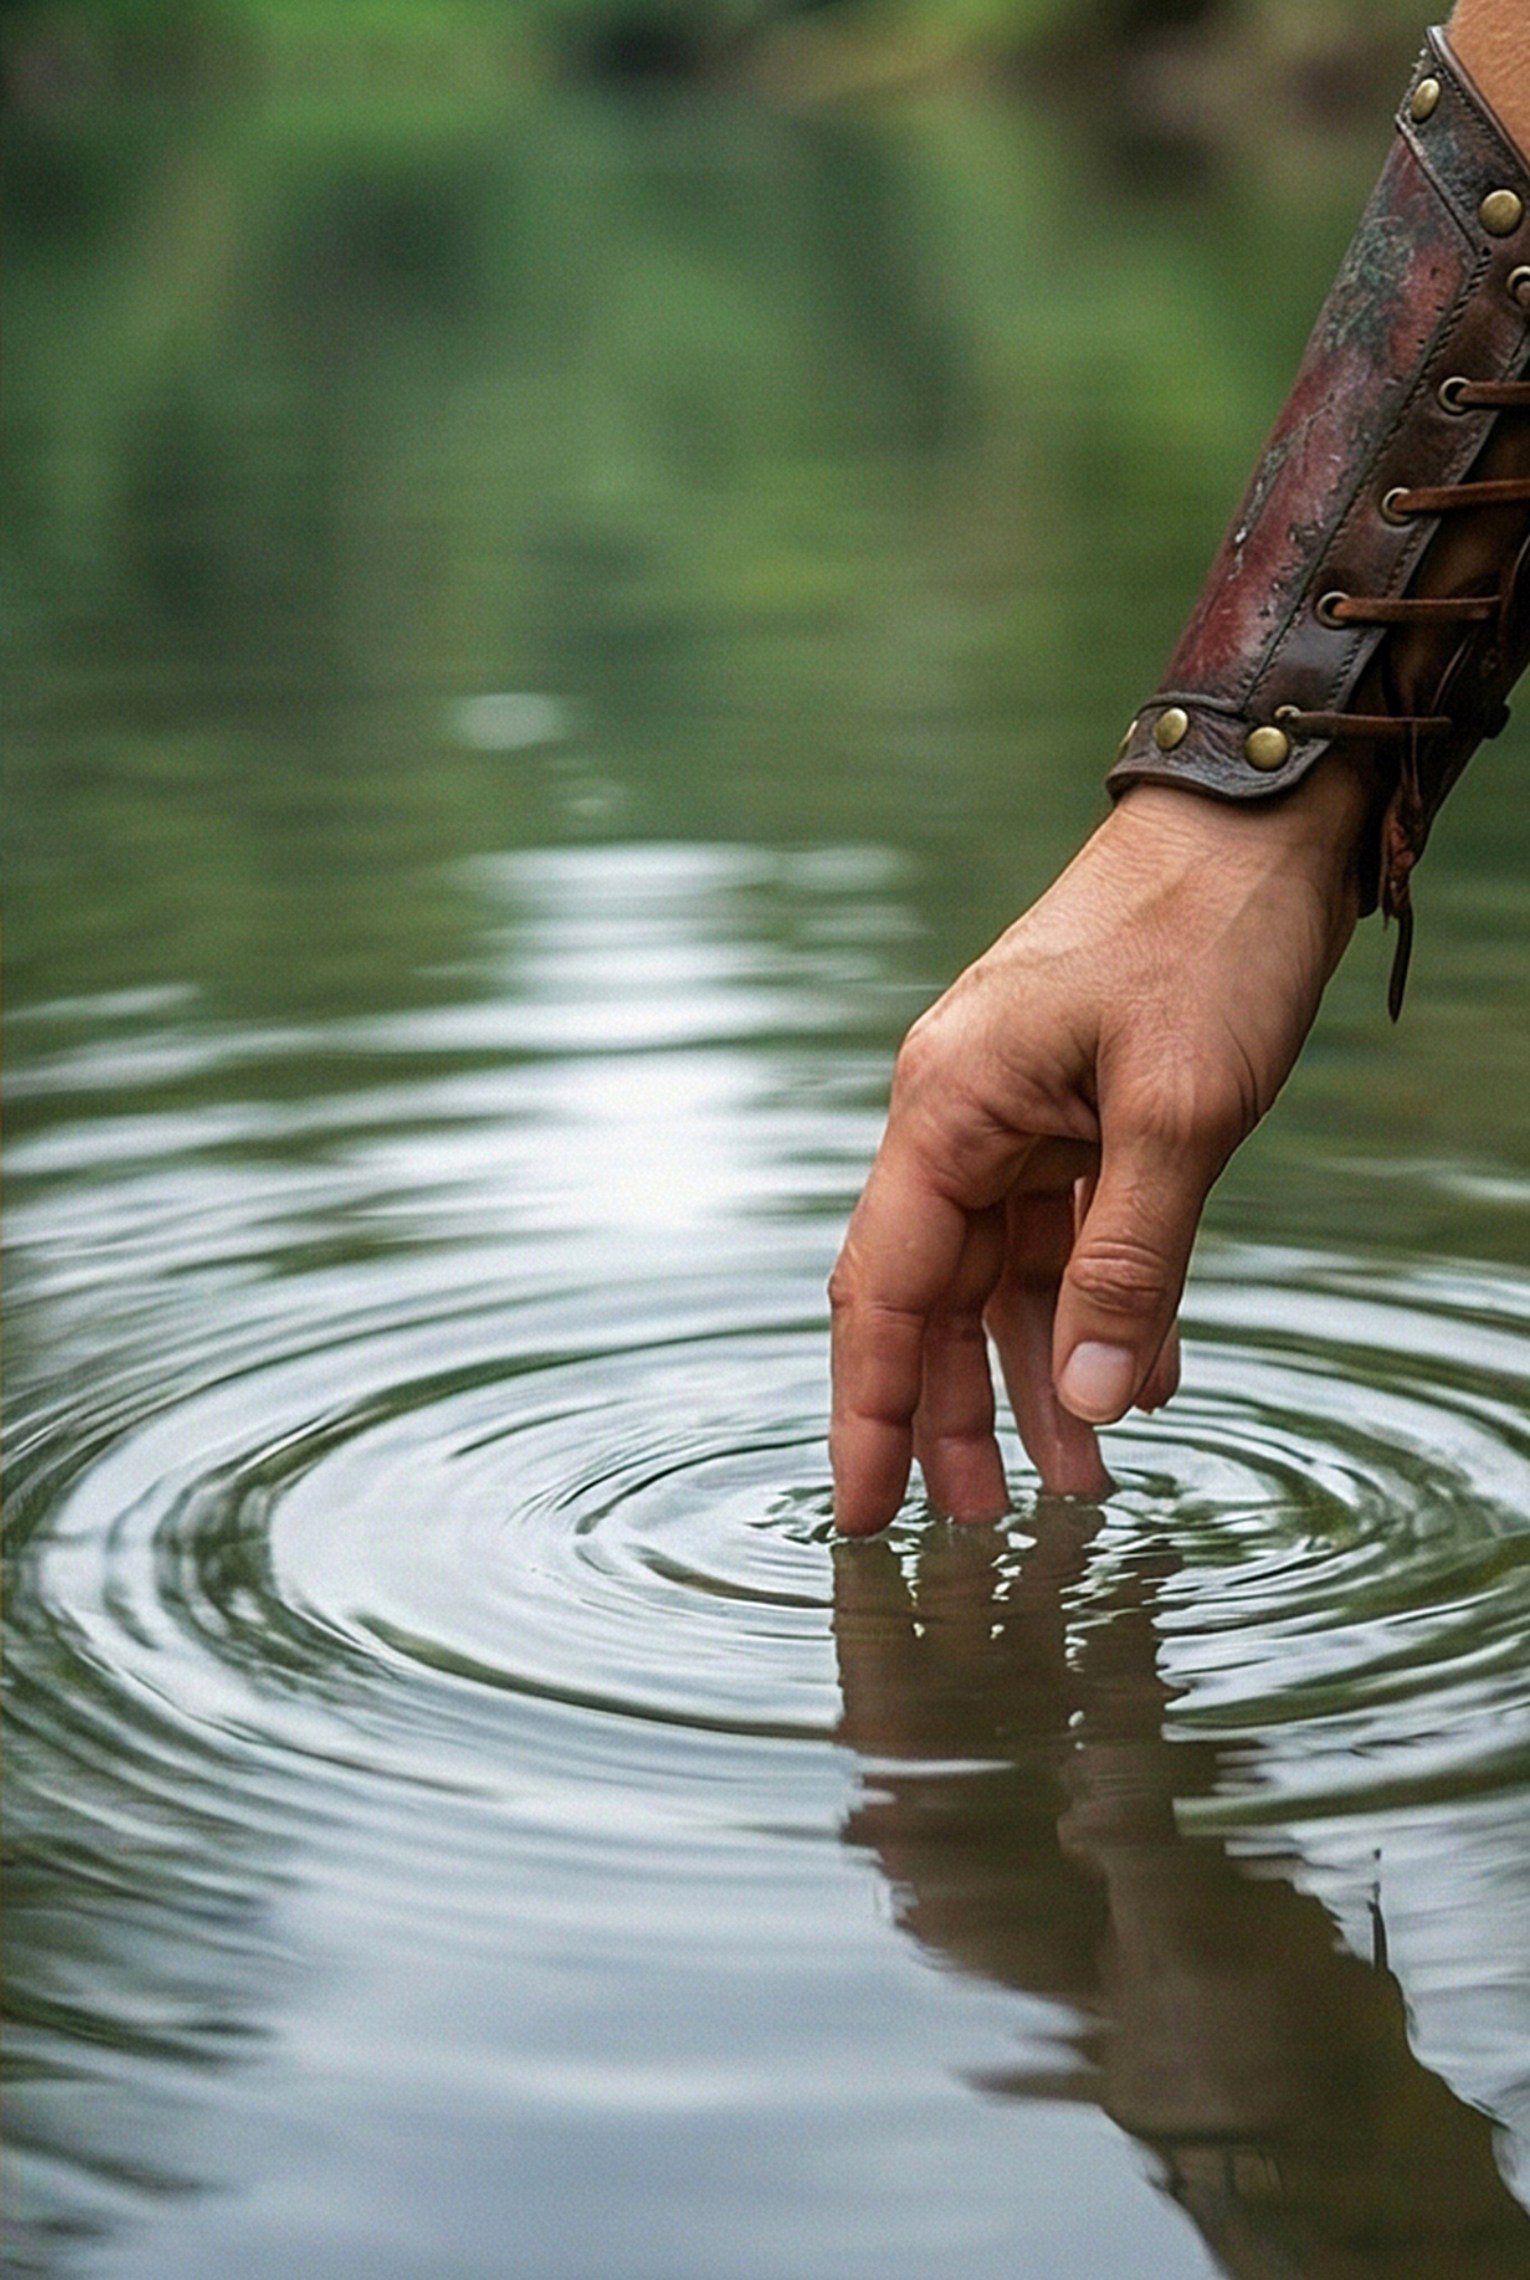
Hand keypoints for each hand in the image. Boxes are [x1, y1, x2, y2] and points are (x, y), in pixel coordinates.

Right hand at [828, 763, 1373, 1530]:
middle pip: (931, 1297)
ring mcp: (1018, 1116)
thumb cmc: (1207, 941)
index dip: (869, 1406)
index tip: (864, 1509)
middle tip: (989, 1525)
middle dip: (953, 1414)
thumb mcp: (1178, 1111)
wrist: (1259, 823)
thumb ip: (1131, 1262)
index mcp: (949, 1110)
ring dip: (1034, 1377)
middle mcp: (963, 1118)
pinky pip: (1066, 1239)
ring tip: (1078, 1483)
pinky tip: (1134, 1379)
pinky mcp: (1076, 1114)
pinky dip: (1095, 1310)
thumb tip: (1090, 1403)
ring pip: (1000, 1280)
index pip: (881, 1288)